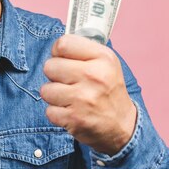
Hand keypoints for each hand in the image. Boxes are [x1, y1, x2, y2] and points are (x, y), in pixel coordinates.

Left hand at [40, 35, 136, 155]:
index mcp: (103, 58)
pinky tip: (71, 111)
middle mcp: (94, 76)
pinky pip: (48, 110)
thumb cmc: (108, 90)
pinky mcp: (74, 118)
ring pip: (45, 90)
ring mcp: (83, 98)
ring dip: (54, 95)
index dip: (58, 51)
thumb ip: (83, 49)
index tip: (62, 58)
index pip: (63, 43)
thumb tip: (58, 43)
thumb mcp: (106, 63)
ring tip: (70, 98)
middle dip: (54, 75)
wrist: (122, 126)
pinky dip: (57, 113)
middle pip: (50, 66)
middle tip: (68, 82)